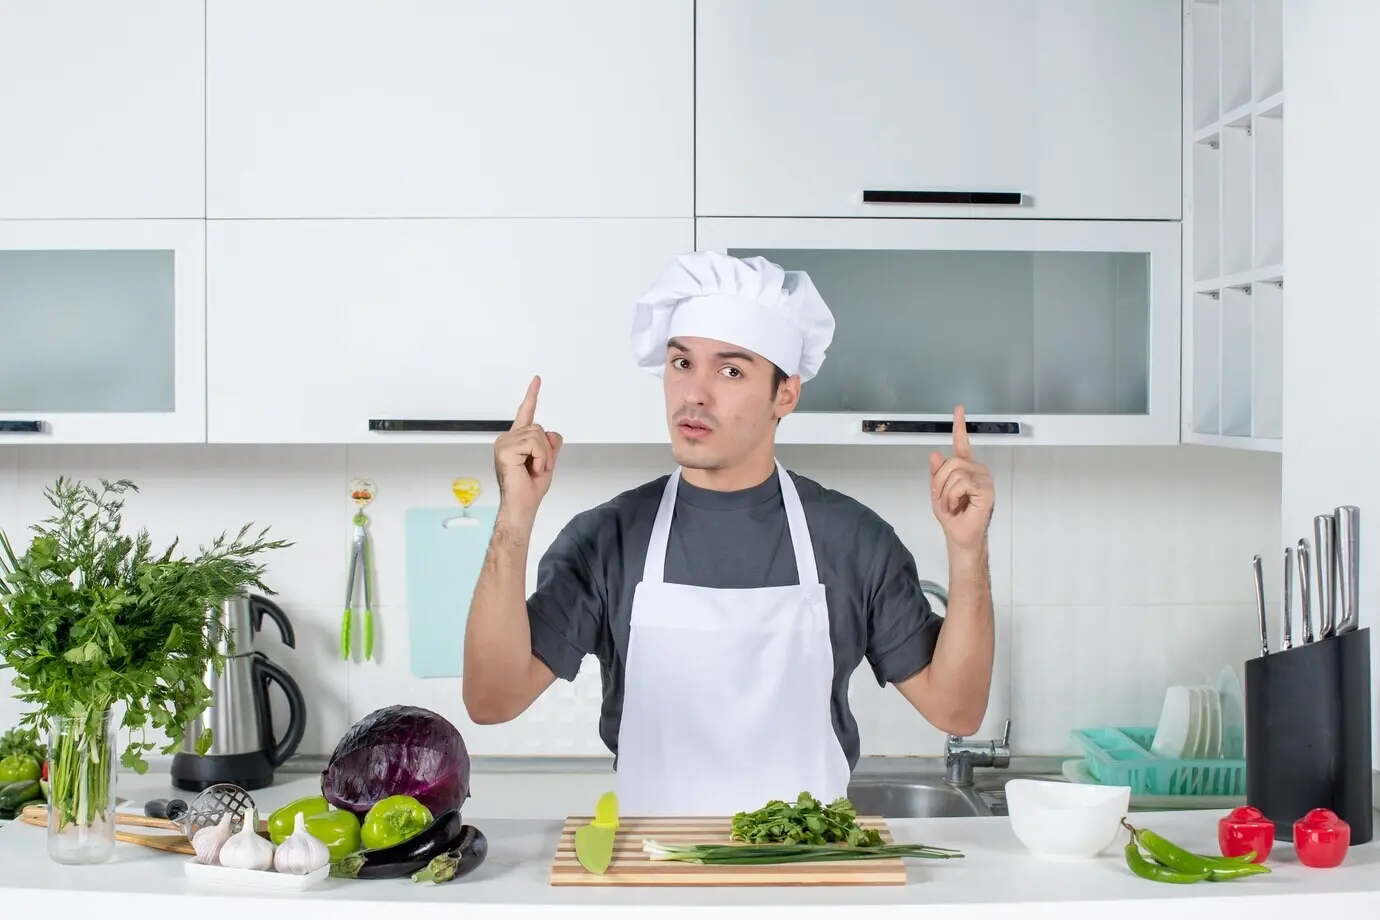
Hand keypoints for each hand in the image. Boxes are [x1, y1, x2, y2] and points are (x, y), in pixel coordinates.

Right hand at [493, 375, 562, 522]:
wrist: (522, 504)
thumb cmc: (530, 487)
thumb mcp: (548, 461)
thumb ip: (550, 445)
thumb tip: (551, 434)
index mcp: (516, 440)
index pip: (525, 412)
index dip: (532, 395)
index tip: (537, 380)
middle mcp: (508, 439)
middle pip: (538, 427)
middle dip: (546, 449)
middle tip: (538, 466)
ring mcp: (504, 443)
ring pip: (538, 435)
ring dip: (543, 455)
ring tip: (534, 468)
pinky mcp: (505, 449)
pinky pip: (534, 443)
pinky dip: (539, 457)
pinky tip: (530, 468)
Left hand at [928, 405, 994, 551]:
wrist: (960, 536)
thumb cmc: (952, 516)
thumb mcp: (937, 492)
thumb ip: (936, 473)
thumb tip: (935, 453)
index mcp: (965, 468)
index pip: (961, 443)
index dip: (959, 425)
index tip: (959, 408)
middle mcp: (977, 469)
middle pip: (951, 462)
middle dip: (939, 482)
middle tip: (942, 499)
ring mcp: (984, 478)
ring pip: (955, 472)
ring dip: (945, 492)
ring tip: (951, 504)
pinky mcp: (987, 489)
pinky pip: (962, 483)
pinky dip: (953, 496)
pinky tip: (959, 505)